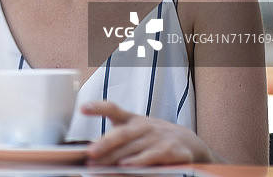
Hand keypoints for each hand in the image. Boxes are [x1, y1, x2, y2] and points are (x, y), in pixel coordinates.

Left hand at [81, 101, 212, 165]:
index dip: (98, 107)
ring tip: (101, 163)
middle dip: (104, 144)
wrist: (189, 142)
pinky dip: (139, 161)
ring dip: (116, 157)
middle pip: (121, 133)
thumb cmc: (153, 138)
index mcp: (131, 119)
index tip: (82, 108)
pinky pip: (153, 156)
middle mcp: (144, 126)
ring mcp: (158, 137)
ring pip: (134, 147)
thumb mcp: (135, 131)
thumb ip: (115, 138)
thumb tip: (92, 151)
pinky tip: (127, 165)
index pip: (113, 109)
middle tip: (89, 153)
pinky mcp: (171, 150)